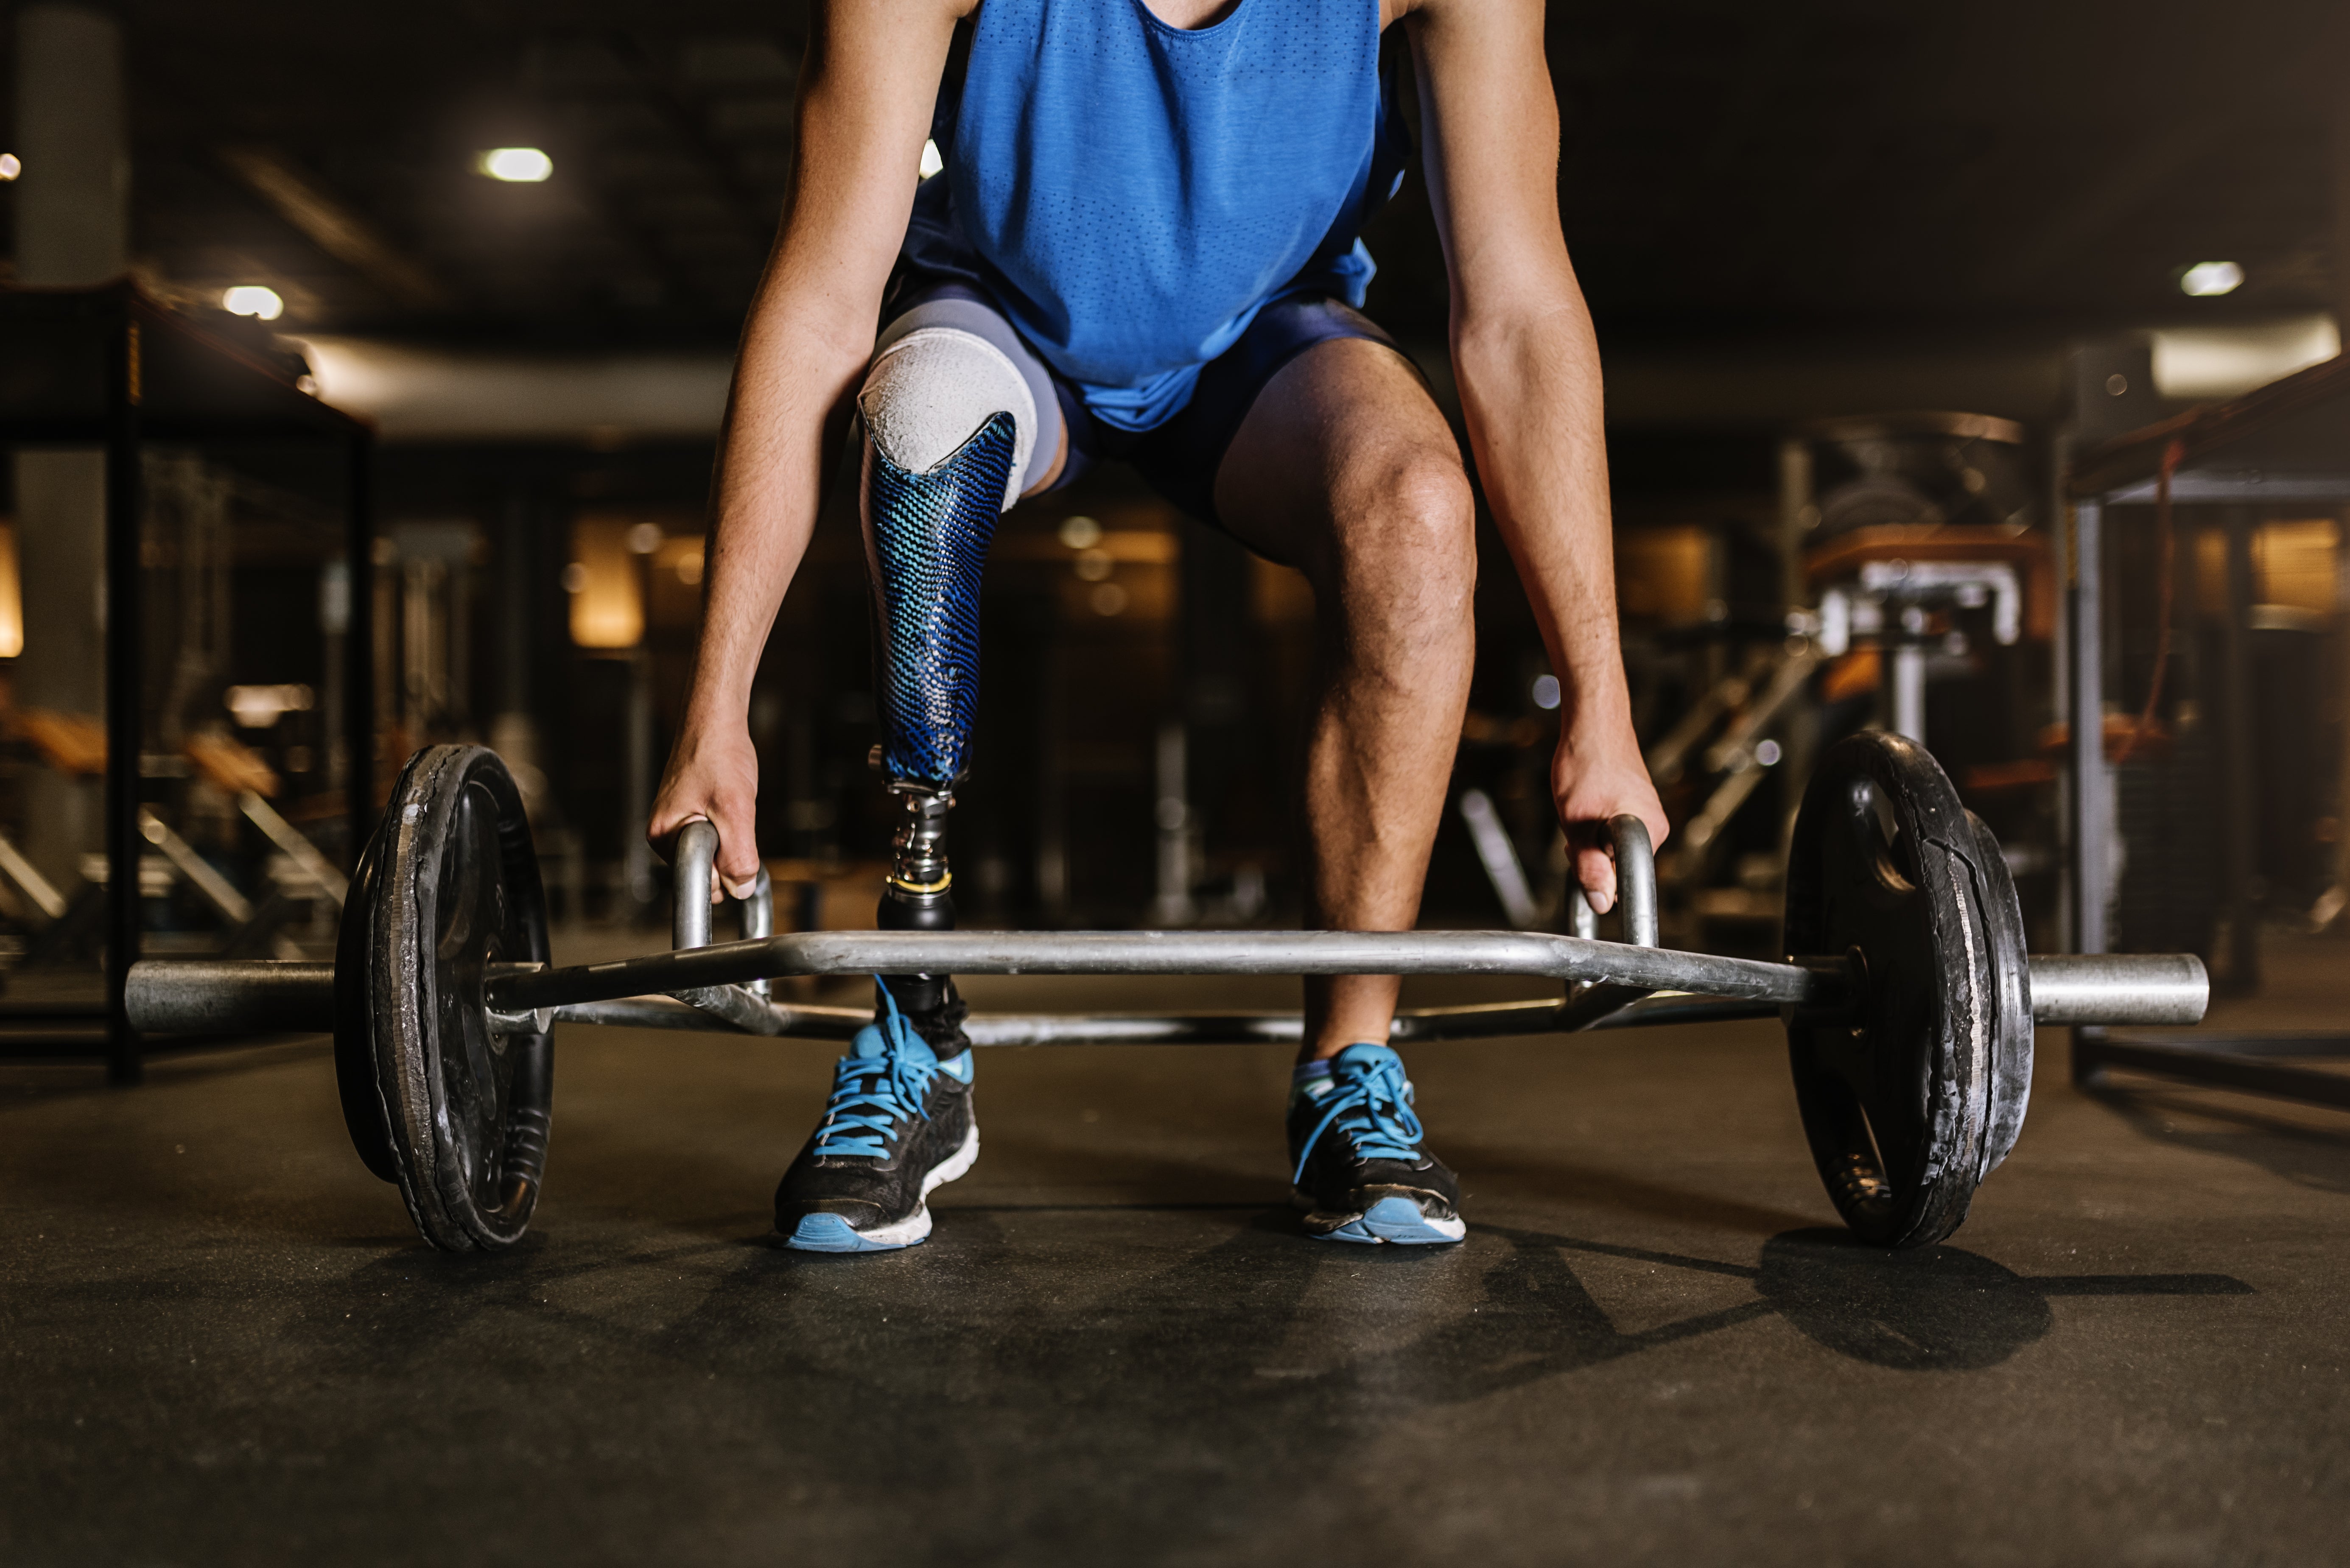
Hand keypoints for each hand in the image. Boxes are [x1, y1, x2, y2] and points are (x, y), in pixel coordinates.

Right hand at [648, 721, 762, 903]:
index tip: (737, 844)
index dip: (725, 871)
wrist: (716, 720)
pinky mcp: (688, 814)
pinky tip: (730, 803)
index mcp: (663, 835)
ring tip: (732, 805)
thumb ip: (738, 854)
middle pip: (705, 869)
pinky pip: (714, 837)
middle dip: (729, 852)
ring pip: (713, 853)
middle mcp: (663, 832)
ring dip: (731, 837)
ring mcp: (676, 823)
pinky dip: (729, 826)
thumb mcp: (735, 809)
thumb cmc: (719, 755)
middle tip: (736, 816)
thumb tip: (740, 889)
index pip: (698, 881)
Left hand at [1552, 729, 1667, 914]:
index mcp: (1649, 832)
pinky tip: (1584, 803)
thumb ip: (1590, 866)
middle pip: (1617, 865)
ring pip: (1610, 848)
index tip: (1579, 862)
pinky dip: (1593, 825)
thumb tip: (1602, 903)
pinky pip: (1612, 831)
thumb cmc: (1586, 762)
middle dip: (1589, 856)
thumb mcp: (1578, 822)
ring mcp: (1646, 815)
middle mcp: (1655, 826)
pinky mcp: (1635, 806)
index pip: (1625, 880)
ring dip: (1588, 839)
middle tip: (1574, 828)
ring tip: (1579, 808)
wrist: (1592, 722)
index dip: (1597, 878)